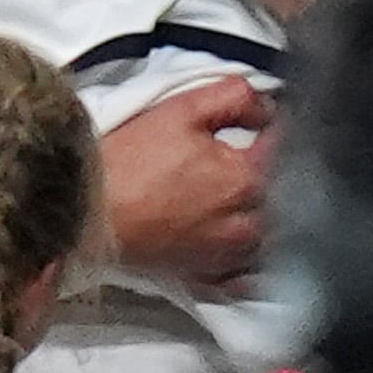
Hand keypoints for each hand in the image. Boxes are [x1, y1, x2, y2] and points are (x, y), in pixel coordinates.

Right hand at [100, 79, 275, 291]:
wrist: (88, 212)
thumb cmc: (130, 161)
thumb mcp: (182, 109)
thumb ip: (235, 98)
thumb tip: (266, 107)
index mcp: (247, 179)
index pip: (285, 147)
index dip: (273, 127)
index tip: (258, 119)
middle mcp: (247, 224)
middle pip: (279, 192)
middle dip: (267, 170)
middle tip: (242, 154)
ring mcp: (228, 254)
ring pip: (265, 231)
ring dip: (259, 210)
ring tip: (232, 193)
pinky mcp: (207, 275)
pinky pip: (244, 269)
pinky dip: (245, 252)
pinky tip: (229, 232)